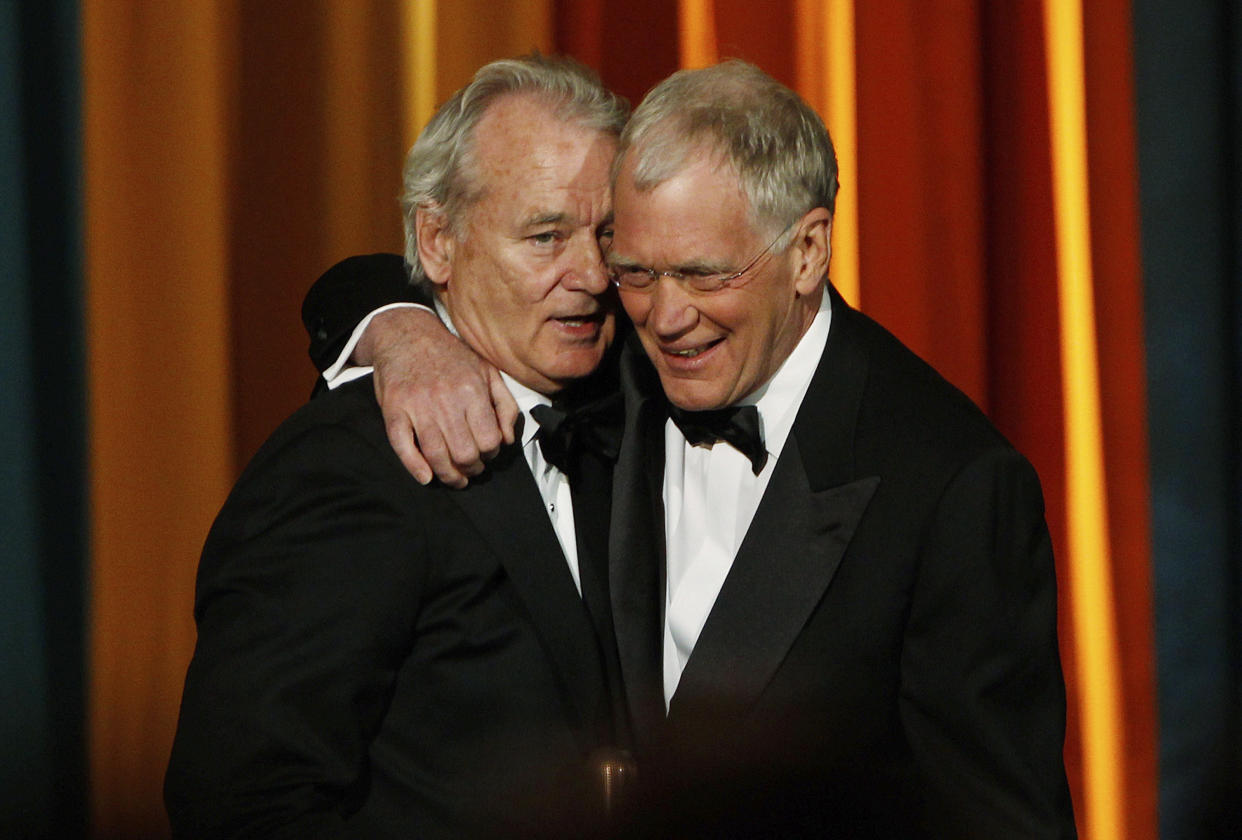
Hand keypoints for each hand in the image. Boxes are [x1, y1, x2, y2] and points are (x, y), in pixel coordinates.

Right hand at [360, 308, 519, 486]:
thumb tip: (508, 439)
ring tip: (454, 478)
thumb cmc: (450, 355)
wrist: (407, 333)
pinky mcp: (394, 410)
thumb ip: (504, 404)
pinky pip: (403, 447)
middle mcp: (445, 400)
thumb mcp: (487, 371)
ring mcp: (417, 406)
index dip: (491, 454)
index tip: (486, 454)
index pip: (489, 440)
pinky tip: (426, 477)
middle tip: (471, 468)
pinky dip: (415, 467)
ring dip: (449, 475)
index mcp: (471, 390)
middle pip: (465, 453)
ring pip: (437, 456)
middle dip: (472, 468)